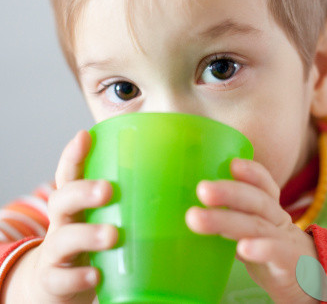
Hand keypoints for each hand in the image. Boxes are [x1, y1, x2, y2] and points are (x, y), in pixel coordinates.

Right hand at [2, 131, 117, 303]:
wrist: (55, 284)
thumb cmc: (91, 242)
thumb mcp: (105, 216)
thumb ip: (130, 197)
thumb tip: (177, 168)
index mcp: (77, 203)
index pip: (71, 173)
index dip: (75, 155)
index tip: (85, 136)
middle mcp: (64, 222)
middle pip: (63, 199)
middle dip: (83, 191)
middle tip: (107, 189)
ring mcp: (57, 252)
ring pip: (63, 239)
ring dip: (86, 235)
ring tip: (111, 235)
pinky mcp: (55, 281)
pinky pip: (61, 279)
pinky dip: (77, 277)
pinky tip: (95, 276)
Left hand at [185, 158, 317, 303]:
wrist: (310, 279)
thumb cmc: (273, 250)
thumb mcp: (255, 230)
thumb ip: (232, 219)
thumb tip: (195, 210)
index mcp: (269, 208)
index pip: (263, 184)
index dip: (251, 172)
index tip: (232, 163)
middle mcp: (277, 219)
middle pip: (256, 200)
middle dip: (229, 192)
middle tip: (202, 189)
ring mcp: (284, 240)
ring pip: (256, 225)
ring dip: (226, 220)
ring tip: (197, 218)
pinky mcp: (290, 263)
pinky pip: (276, 253)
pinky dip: (261, 248)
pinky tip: (243, 248)